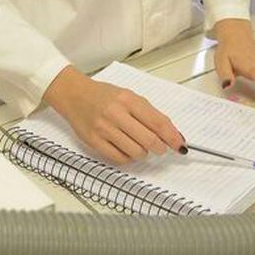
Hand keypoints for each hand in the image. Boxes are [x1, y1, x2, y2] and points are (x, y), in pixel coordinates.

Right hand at [43, 66, 184, 163]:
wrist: (74, 95)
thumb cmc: (104, 96)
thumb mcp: (129, 96)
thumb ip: (149, 113)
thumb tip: (172, 133)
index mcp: (128, 99)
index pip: (157, 122)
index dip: (172, 136)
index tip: (180, 144)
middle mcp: (116, 113)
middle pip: (148, 140)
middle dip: (160, 148)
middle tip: (161, 148)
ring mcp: (103, 129)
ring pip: (136, 152)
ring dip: (143, 153)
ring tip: (139, 146)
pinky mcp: (94, 141)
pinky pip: (119, 159)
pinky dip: (128, 158)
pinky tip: (127, 149)